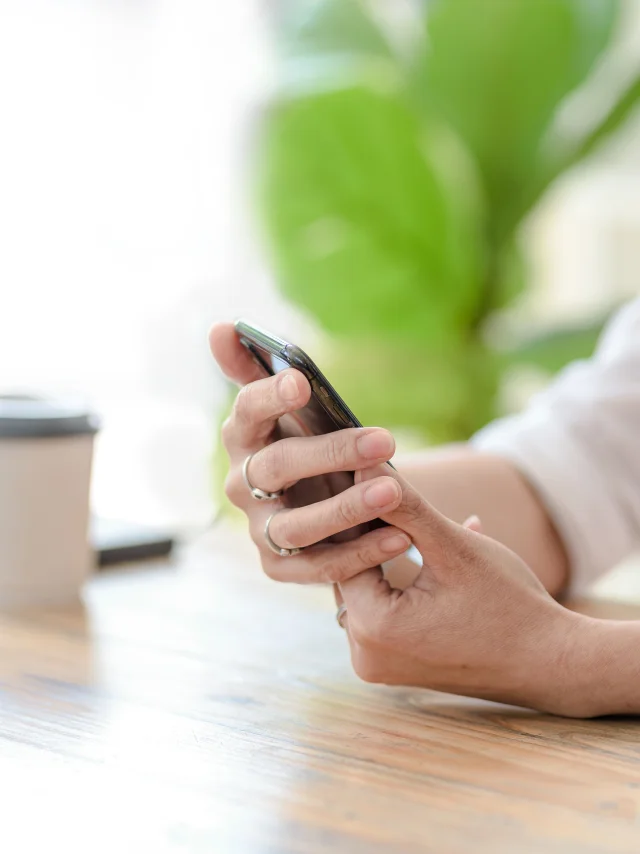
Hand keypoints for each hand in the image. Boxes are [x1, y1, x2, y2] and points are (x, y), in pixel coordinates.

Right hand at [209, 323, 411, 584]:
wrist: (318, 500)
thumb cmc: (304, 440)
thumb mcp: (287, 405)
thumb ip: (255, 366)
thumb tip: (221, 327)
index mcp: (243, 436)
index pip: (247, 412)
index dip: (270, 397)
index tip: (303, 382)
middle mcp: (242, 483)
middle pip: (277, 468)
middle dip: (331, 453)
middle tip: (384, 441)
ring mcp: (259, 528)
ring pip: (295, 525)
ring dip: (345, 509)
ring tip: (394, 492)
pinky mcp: (279, 566)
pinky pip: (317, 566)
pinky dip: (358, 555)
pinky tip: (400, 537)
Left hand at [339, 466, 586, 715]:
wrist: (552, 664)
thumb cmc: (509, 604)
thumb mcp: (454, 547)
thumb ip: (404, 506)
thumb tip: (362, 466)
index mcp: (373, 627)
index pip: (344, 554)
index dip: (359, 515)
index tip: (365, 480)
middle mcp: (365, 655)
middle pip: (352, 574)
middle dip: (372, 535)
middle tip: (378, 491)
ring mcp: (378, 667)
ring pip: (368, 591)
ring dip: (387, 556)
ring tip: (400, 513)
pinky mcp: (394, 668)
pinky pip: (384, 611)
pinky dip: (400, 581)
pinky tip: (428, 552)